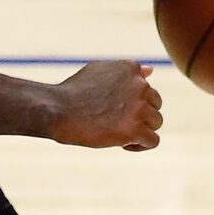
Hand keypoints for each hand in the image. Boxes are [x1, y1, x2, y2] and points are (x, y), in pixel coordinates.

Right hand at [48, 61, 162, 151]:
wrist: (57, 110)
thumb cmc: (73, 92)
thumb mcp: (98, 71)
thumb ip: (126, 71)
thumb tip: (151, 70)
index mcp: (129, 69)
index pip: (146, 87)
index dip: (132, 100)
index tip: (114, 106)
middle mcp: (139, 86)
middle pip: (155, 104)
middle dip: (140, 114)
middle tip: (114, 120)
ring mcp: (139, 108)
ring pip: (156, 122)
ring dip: (140, 129)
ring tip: (118, 133)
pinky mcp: (135, 129)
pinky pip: (152, 141)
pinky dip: (140, 145)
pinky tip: (123, 144)